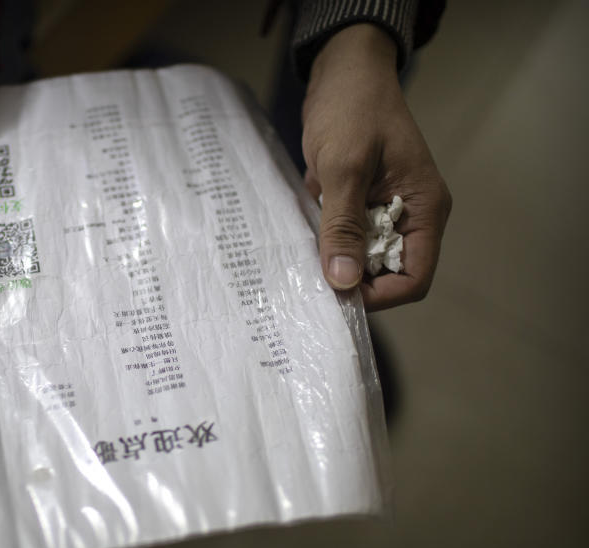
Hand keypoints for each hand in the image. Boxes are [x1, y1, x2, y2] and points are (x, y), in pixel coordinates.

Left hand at [301, 24, 451, 310]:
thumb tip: (343, 281)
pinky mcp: (362, 201)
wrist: (344, 72)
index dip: (381, 294)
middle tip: (313, 277)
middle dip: (355, 279)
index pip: (415, 277)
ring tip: (305, 257)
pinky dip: (328, 239)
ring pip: (366, 257)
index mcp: (425, 208)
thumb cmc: (352, 109)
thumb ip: (344, 225)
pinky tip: (304, 235)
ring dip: (338, 259)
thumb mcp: (345, 168)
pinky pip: (348, 235)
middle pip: (390, 273)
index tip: (339, 292)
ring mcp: (387, 209)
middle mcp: (412, 214)